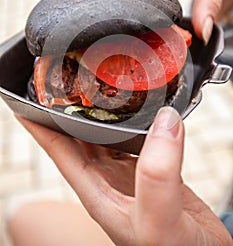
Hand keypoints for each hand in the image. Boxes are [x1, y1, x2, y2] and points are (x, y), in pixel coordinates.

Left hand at [16, 107, 231, 245]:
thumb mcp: (157, 222)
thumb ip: (158, 175)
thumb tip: (164, 123)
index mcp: (97, 191)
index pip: (59, 150)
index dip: (40, 126)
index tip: (26, 102)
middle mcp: (109, 180)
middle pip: (78, 138)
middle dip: (68, 112)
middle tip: (65, 84)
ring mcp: (130, 175)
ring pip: (106, 136)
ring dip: (98, 115)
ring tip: (94, 90)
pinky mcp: (152, 171)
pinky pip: (137, 138)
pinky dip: (133, 122)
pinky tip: (137, 112)